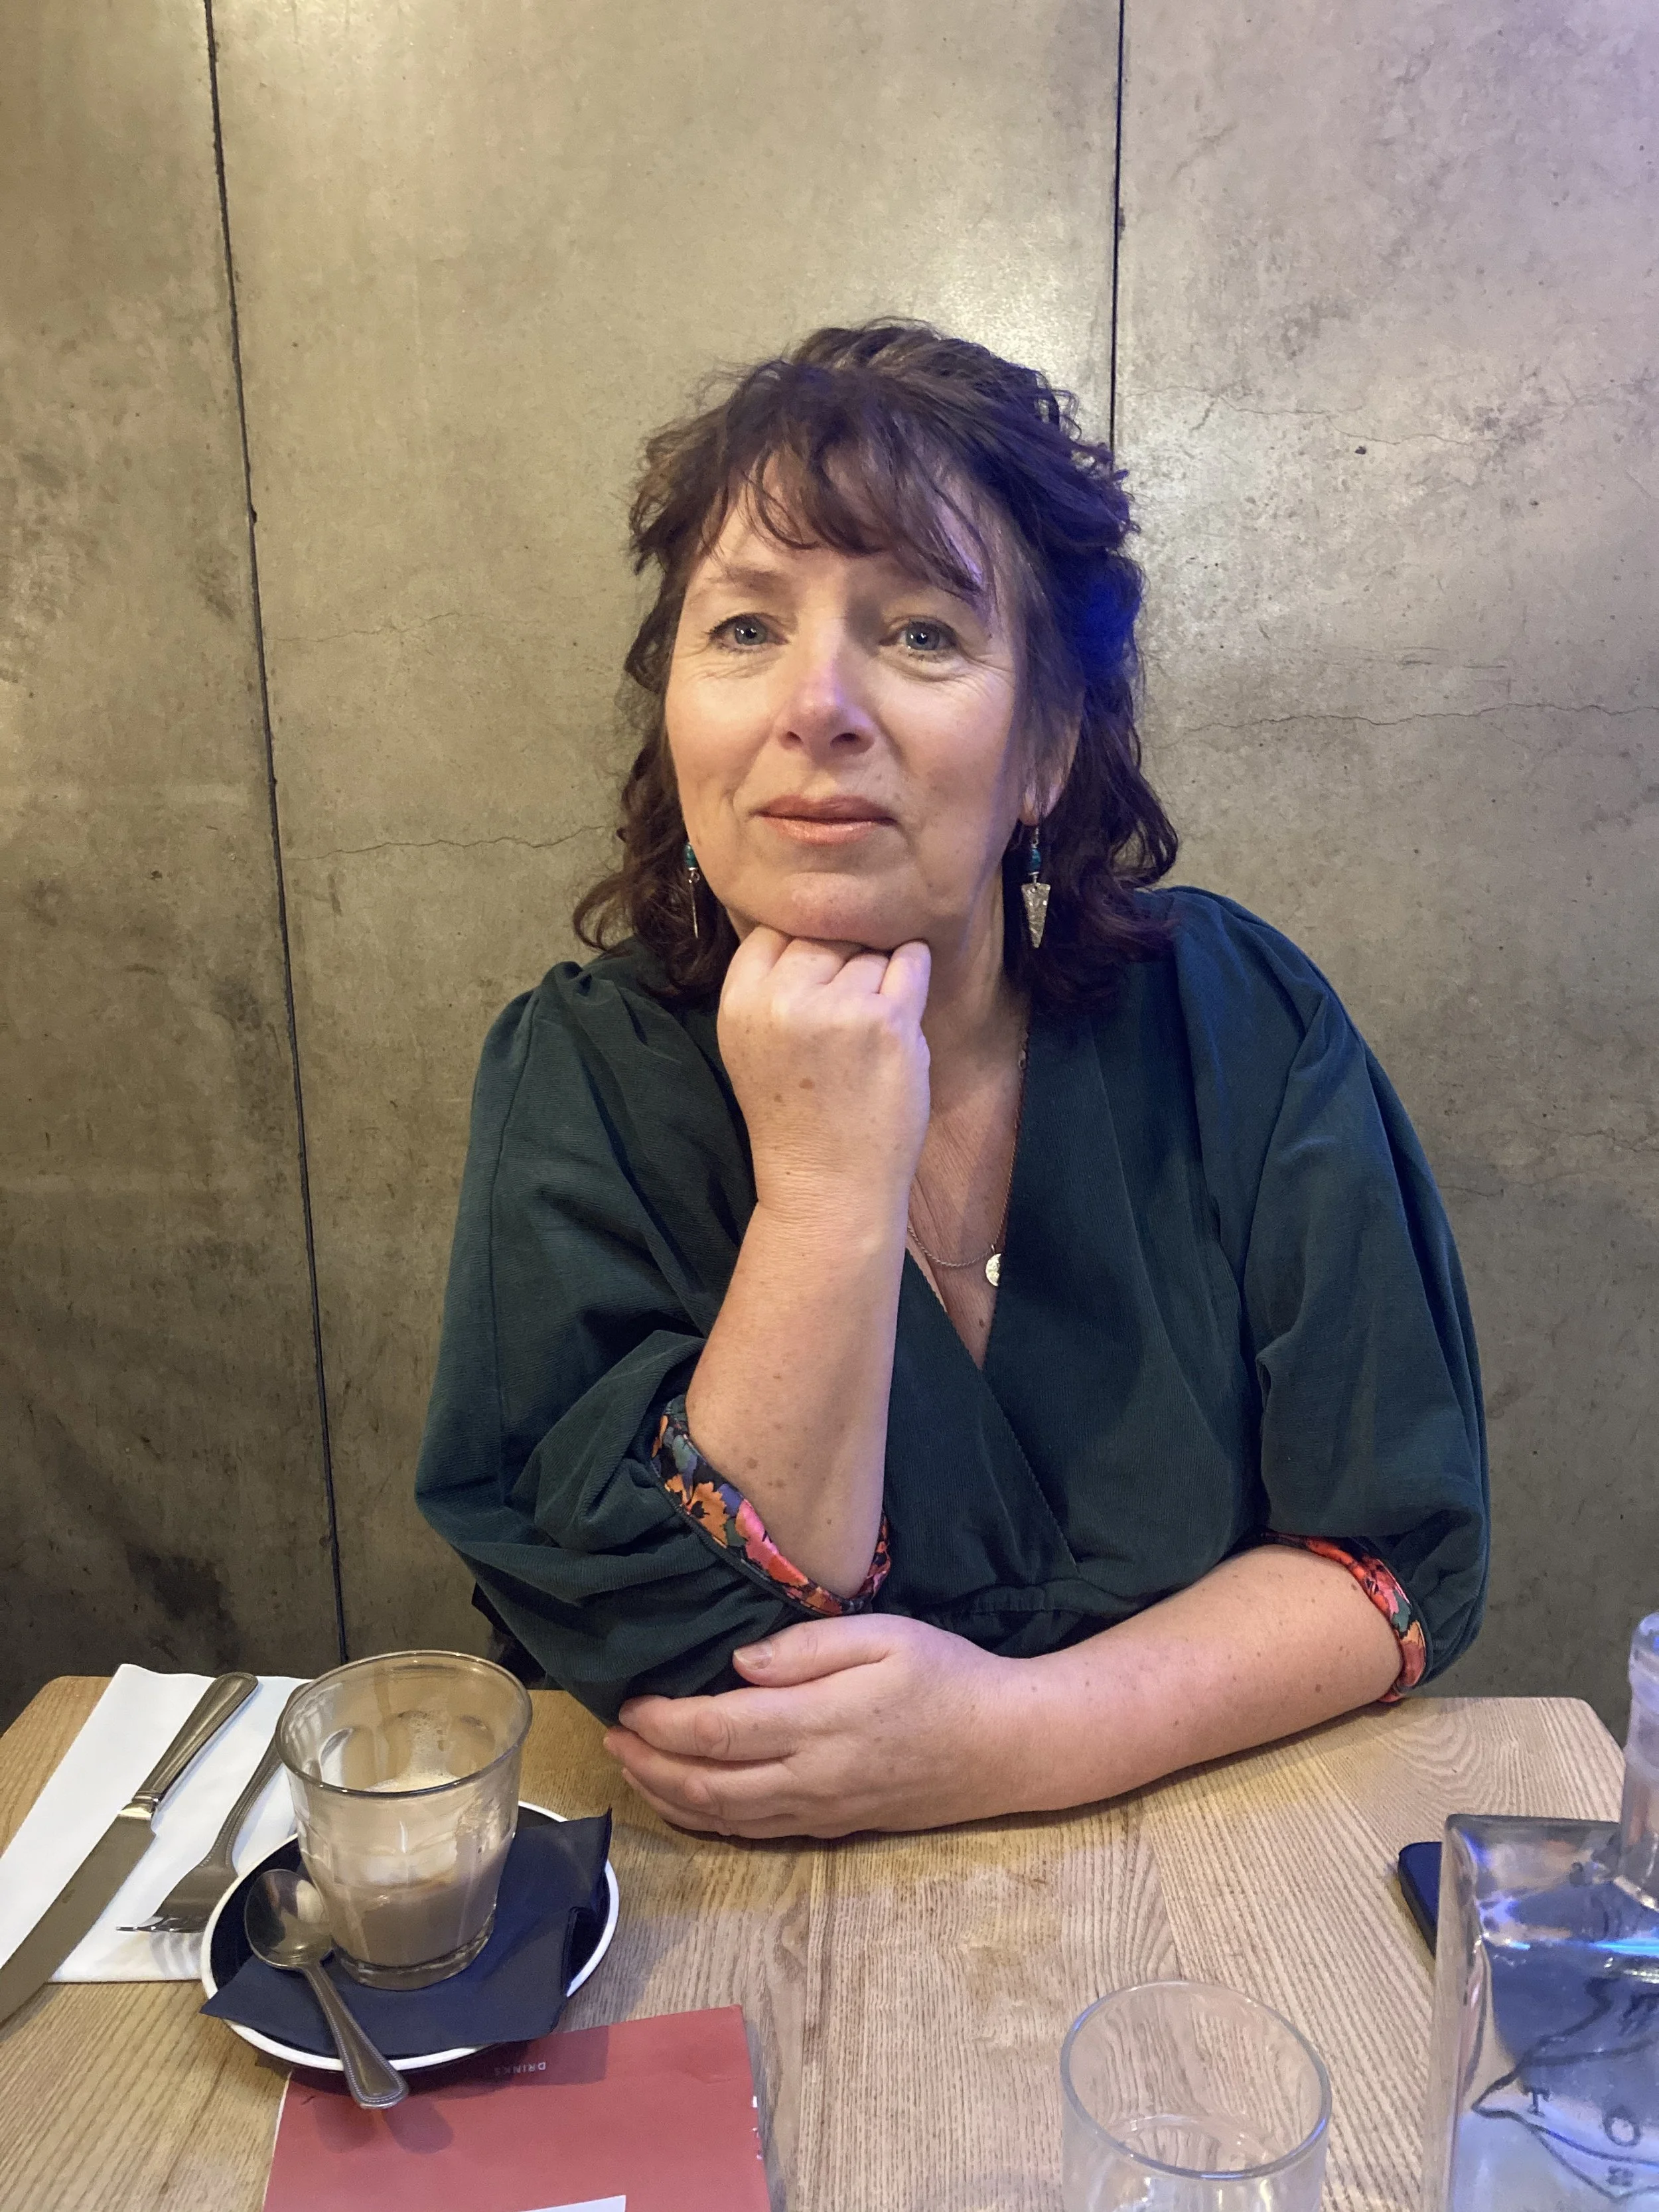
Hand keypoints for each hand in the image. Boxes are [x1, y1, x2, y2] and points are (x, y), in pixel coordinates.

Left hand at [601, 1615, 1022, 1838]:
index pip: (717, 1730)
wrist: (1004, 1746)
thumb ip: (807, 1649)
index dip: (662, 1721)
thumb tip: (738, 1663)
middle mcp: (810, 1777)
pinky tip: (684, 1801)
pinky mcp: (830, 1827)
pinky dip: (704, 1819)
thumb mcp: (885, 1636)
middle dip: (648, 1763)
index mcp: (821, 1723)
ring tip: (630, 1766)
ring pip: (722, 1817)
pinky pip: (751, 1832)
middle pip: (706, 1784)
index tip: (628, 1702)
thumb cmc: (946, 1676)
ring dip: (666, 1794)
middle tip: (609, 1736)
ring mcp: (818, 1811)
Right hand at [716, 927, 931, 1219]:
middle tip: (844, 1016)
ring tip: (867, 1032)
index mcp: (740, 1001)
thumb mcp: (752, 1043)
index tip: (814, 984)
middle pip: (824, 935)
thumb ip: (770, 984)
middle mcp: (783, 999)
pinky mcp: (889, 1022)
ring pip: (869, 950)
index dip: (800, 950)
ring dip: (877, 977)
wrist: (828, 1187)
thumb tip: (813, 920)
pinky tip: (899, 1012)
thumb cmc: (796, 1117)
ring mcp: (839, 1008)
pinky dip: (912, 975)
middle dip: (840, 963)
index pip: (774, 928)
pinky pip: (912, 962)